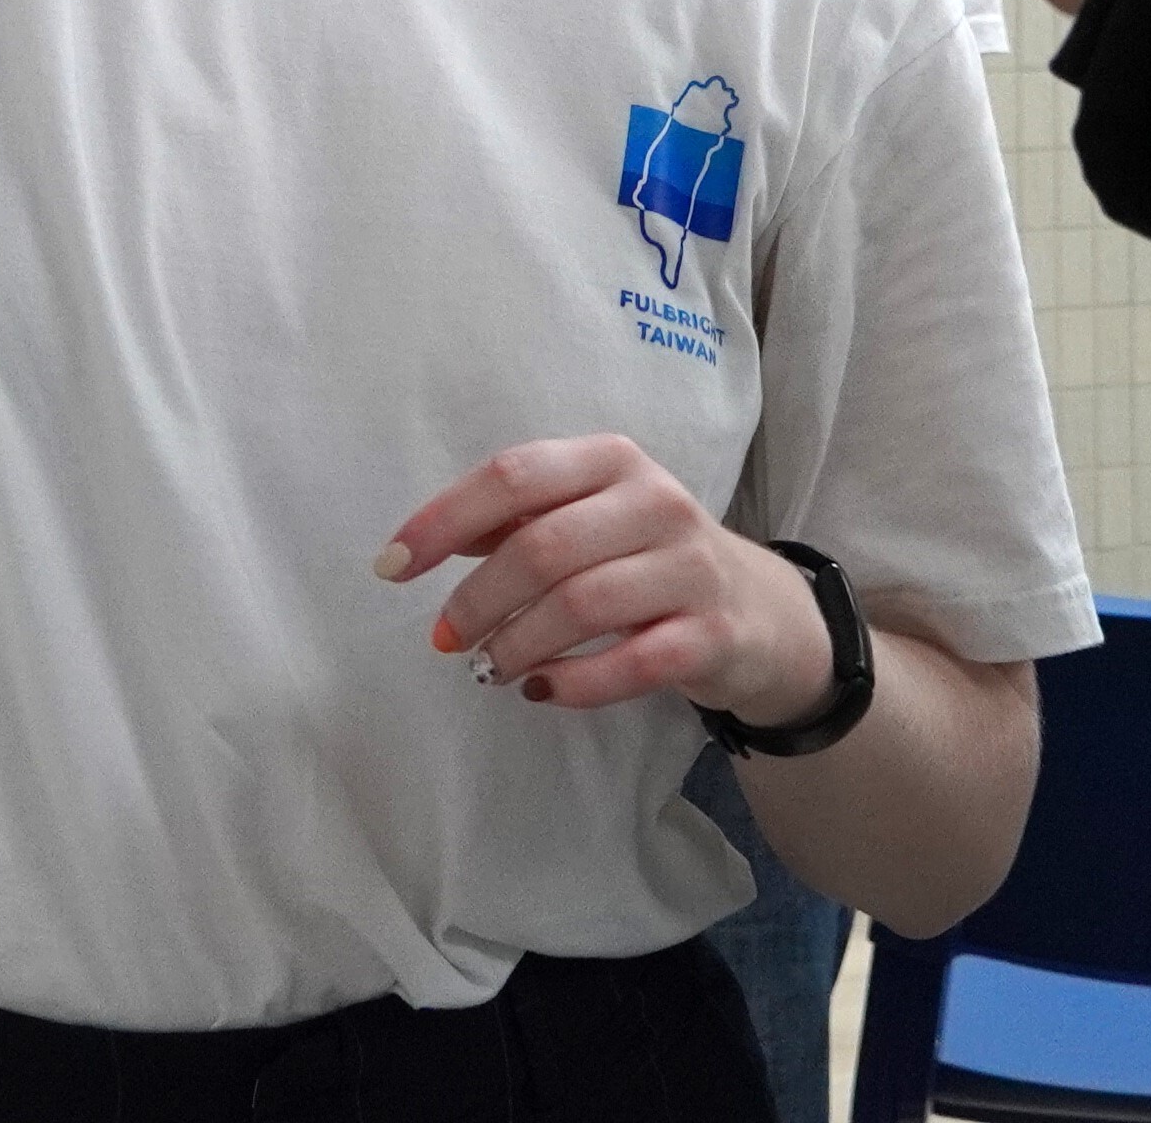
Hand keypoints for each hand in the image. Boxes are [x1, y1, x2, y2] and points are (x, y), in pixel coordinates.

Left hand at [377, 437, 825, 724]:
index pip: (514, 476)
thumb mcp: (588, 517)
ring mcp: (690, 569)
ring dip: (518, 645)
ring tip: (489, 668)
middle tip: (446, 639)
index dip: (443, 520)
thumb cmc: (646, 557)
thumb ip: (514, 520)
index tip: (391, 566)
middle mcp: (656, 502)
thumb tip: (424, 541)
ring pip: (581, 605)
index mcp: (613, 460)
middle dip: (478, 599)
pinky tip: (542, 690)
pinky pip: (629, 664)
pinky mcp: (711, 635)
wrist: (759, 610)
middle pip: (542, 546)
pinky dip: (572, 683)